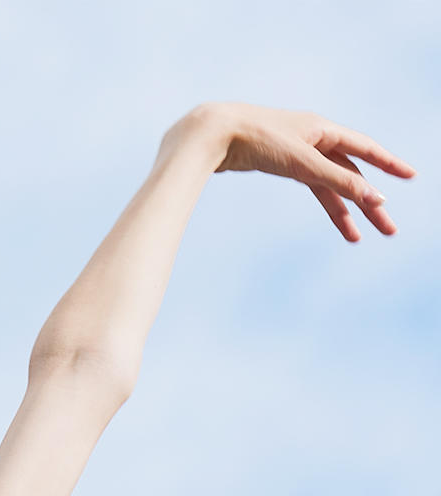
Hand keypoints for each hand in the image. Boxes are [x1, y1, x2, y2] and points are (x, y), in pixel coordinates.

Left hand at [193, 101, 416, 241]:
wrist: (214, 135)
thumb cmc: (257, 140)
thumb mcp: (303, 163)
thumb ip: (339, 182)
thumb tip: (376, 198)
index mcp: (323, 129)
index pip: (365, 149)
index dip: (388, 165)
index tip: (410, 176)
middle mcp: (314, 139)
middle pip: (351, 174)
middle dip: (370, 202)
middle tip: (389, 229)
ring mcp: (298, 154)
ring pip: (331, 186)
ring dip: (346, 211)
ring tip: (359, 237)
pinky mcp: (280, 166)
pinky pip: (312, 188)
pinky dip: (325, 204)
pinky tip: (338, 220)